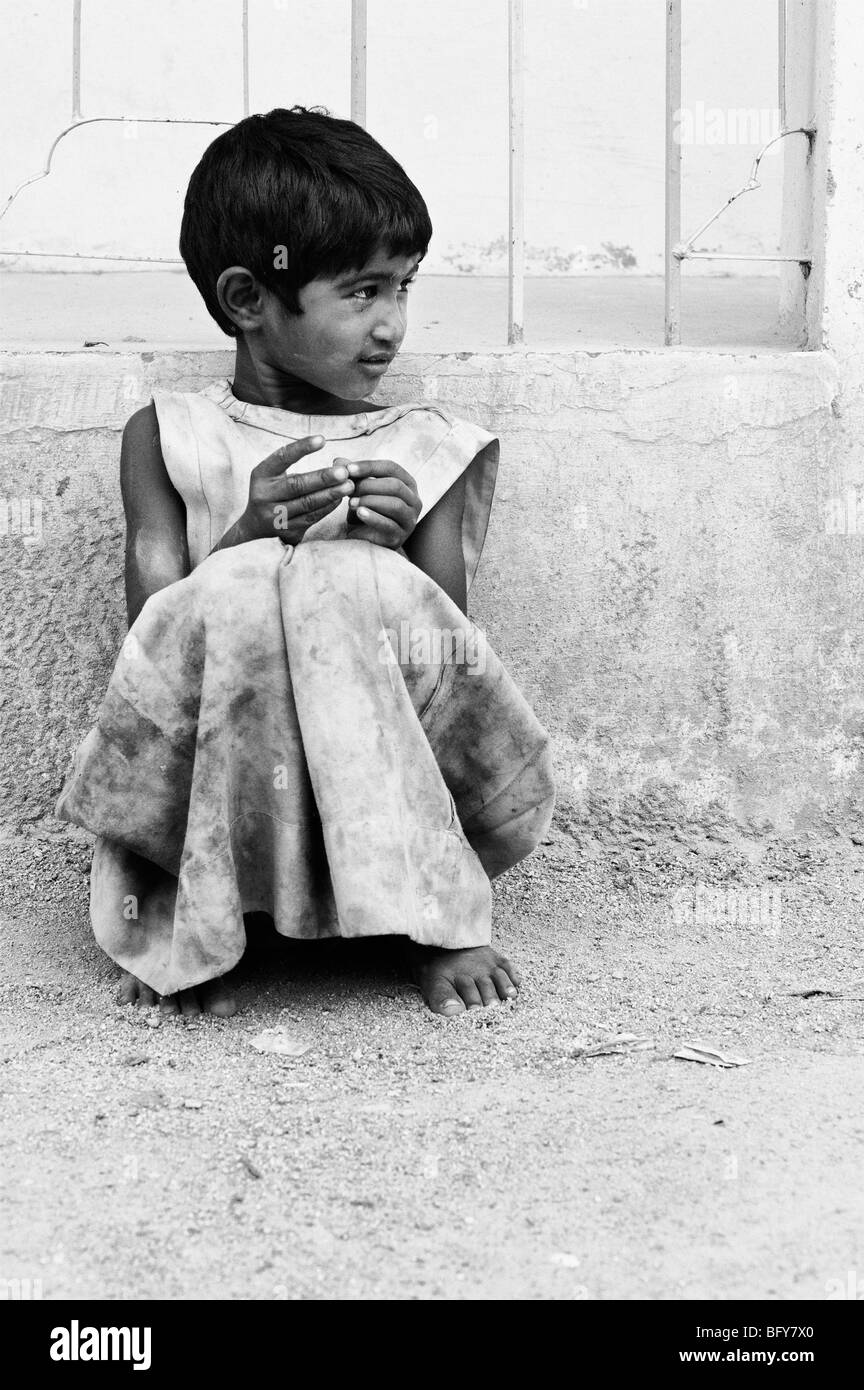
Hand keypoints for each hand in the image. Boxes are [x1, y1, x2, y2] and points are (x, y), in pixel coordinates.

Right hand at [235, 435, 354, 544]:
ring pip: (306, 504)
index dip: (301, 448)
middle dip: (323, 478)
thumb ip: (299, 465)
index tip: (322, 440)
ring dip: (330, 494)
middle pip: (296, 485)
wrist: (255, 527)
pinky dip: (327, 507)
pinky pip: (311, 518)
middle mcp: (265, 496)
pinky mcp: (286, 531)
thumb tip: (340, 462)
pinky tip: (340, 499)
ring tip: (349, 485)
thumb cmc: (274, 492)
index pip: (282, 458)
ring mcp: (274, 516)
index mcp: (261, 475)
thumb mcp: (276, 475)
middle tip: (344, 471)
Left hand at [337, 457, 421, 548]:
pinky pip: (389, 525)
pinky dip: (373, 518)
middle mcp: (414, 500)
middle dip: (369, 485)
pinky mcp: (400, 537)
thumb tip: (338, 461)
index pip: (391, 468)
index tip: (348, 469)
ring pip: (395, 505)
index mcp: (407, 483)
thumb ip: (352, 475)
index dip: (369, 466)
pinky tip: (359, 513)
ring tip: (351, 503)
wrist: (364, 539)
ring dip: (370, 501)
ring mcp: (409, 520)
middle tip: (348, 489)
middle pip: (395, 485)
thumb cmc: (366, 509)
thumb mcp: (359, 490)